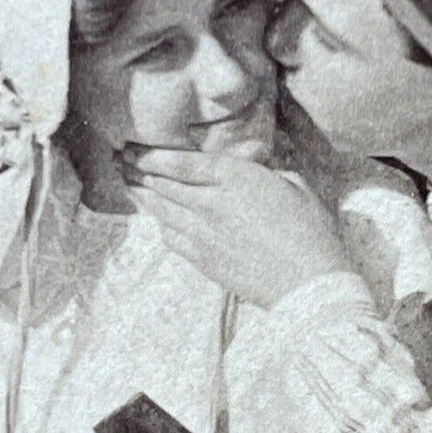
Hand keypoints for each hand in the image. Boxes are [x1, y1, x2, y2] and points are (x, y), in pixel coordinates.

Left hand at [121, 147, 353, 307]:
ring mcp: (204, 235)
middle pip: (163, 185)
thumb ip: (266, 171)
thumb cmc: (311, 232)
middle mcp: (212, 204)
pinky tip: (157, 219)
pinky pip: (171, 238)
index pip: (179, 163)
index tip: (133, 148)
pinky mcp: (204, 261)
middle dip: (137, 171)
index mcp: (235, 178)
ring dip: (141, 196)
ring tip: (127, 184)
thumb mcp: (295, 185)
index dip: (150, 155)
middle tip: (121, 162)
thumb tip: (253, 163)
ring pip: (161, 211)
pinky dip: (160, 225)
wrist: (309, 284)